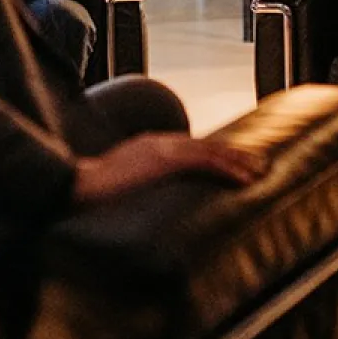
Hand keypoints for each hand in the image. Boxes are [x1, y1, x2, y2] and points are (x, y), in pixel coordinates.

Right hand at [71, 132, 265, 203]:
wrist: (77, 185)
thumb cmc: (91, 190)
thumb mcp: (118, 183)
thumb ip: (134, 183)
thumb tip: (140, 196)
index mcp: (147, 146)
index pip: (188, 148)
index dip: (214, 154)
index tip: (232, 163)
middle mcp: (157, 141)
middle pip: (204, 145)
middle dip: (232, 154)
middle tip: (257, 164)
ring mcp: (161, 148)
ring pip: (210, 152)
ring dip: (237, 161)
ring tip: (260, 172)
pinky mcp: (165, 160)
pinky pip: (204, 162)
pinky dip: (228, 168)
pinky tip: (244, 179)